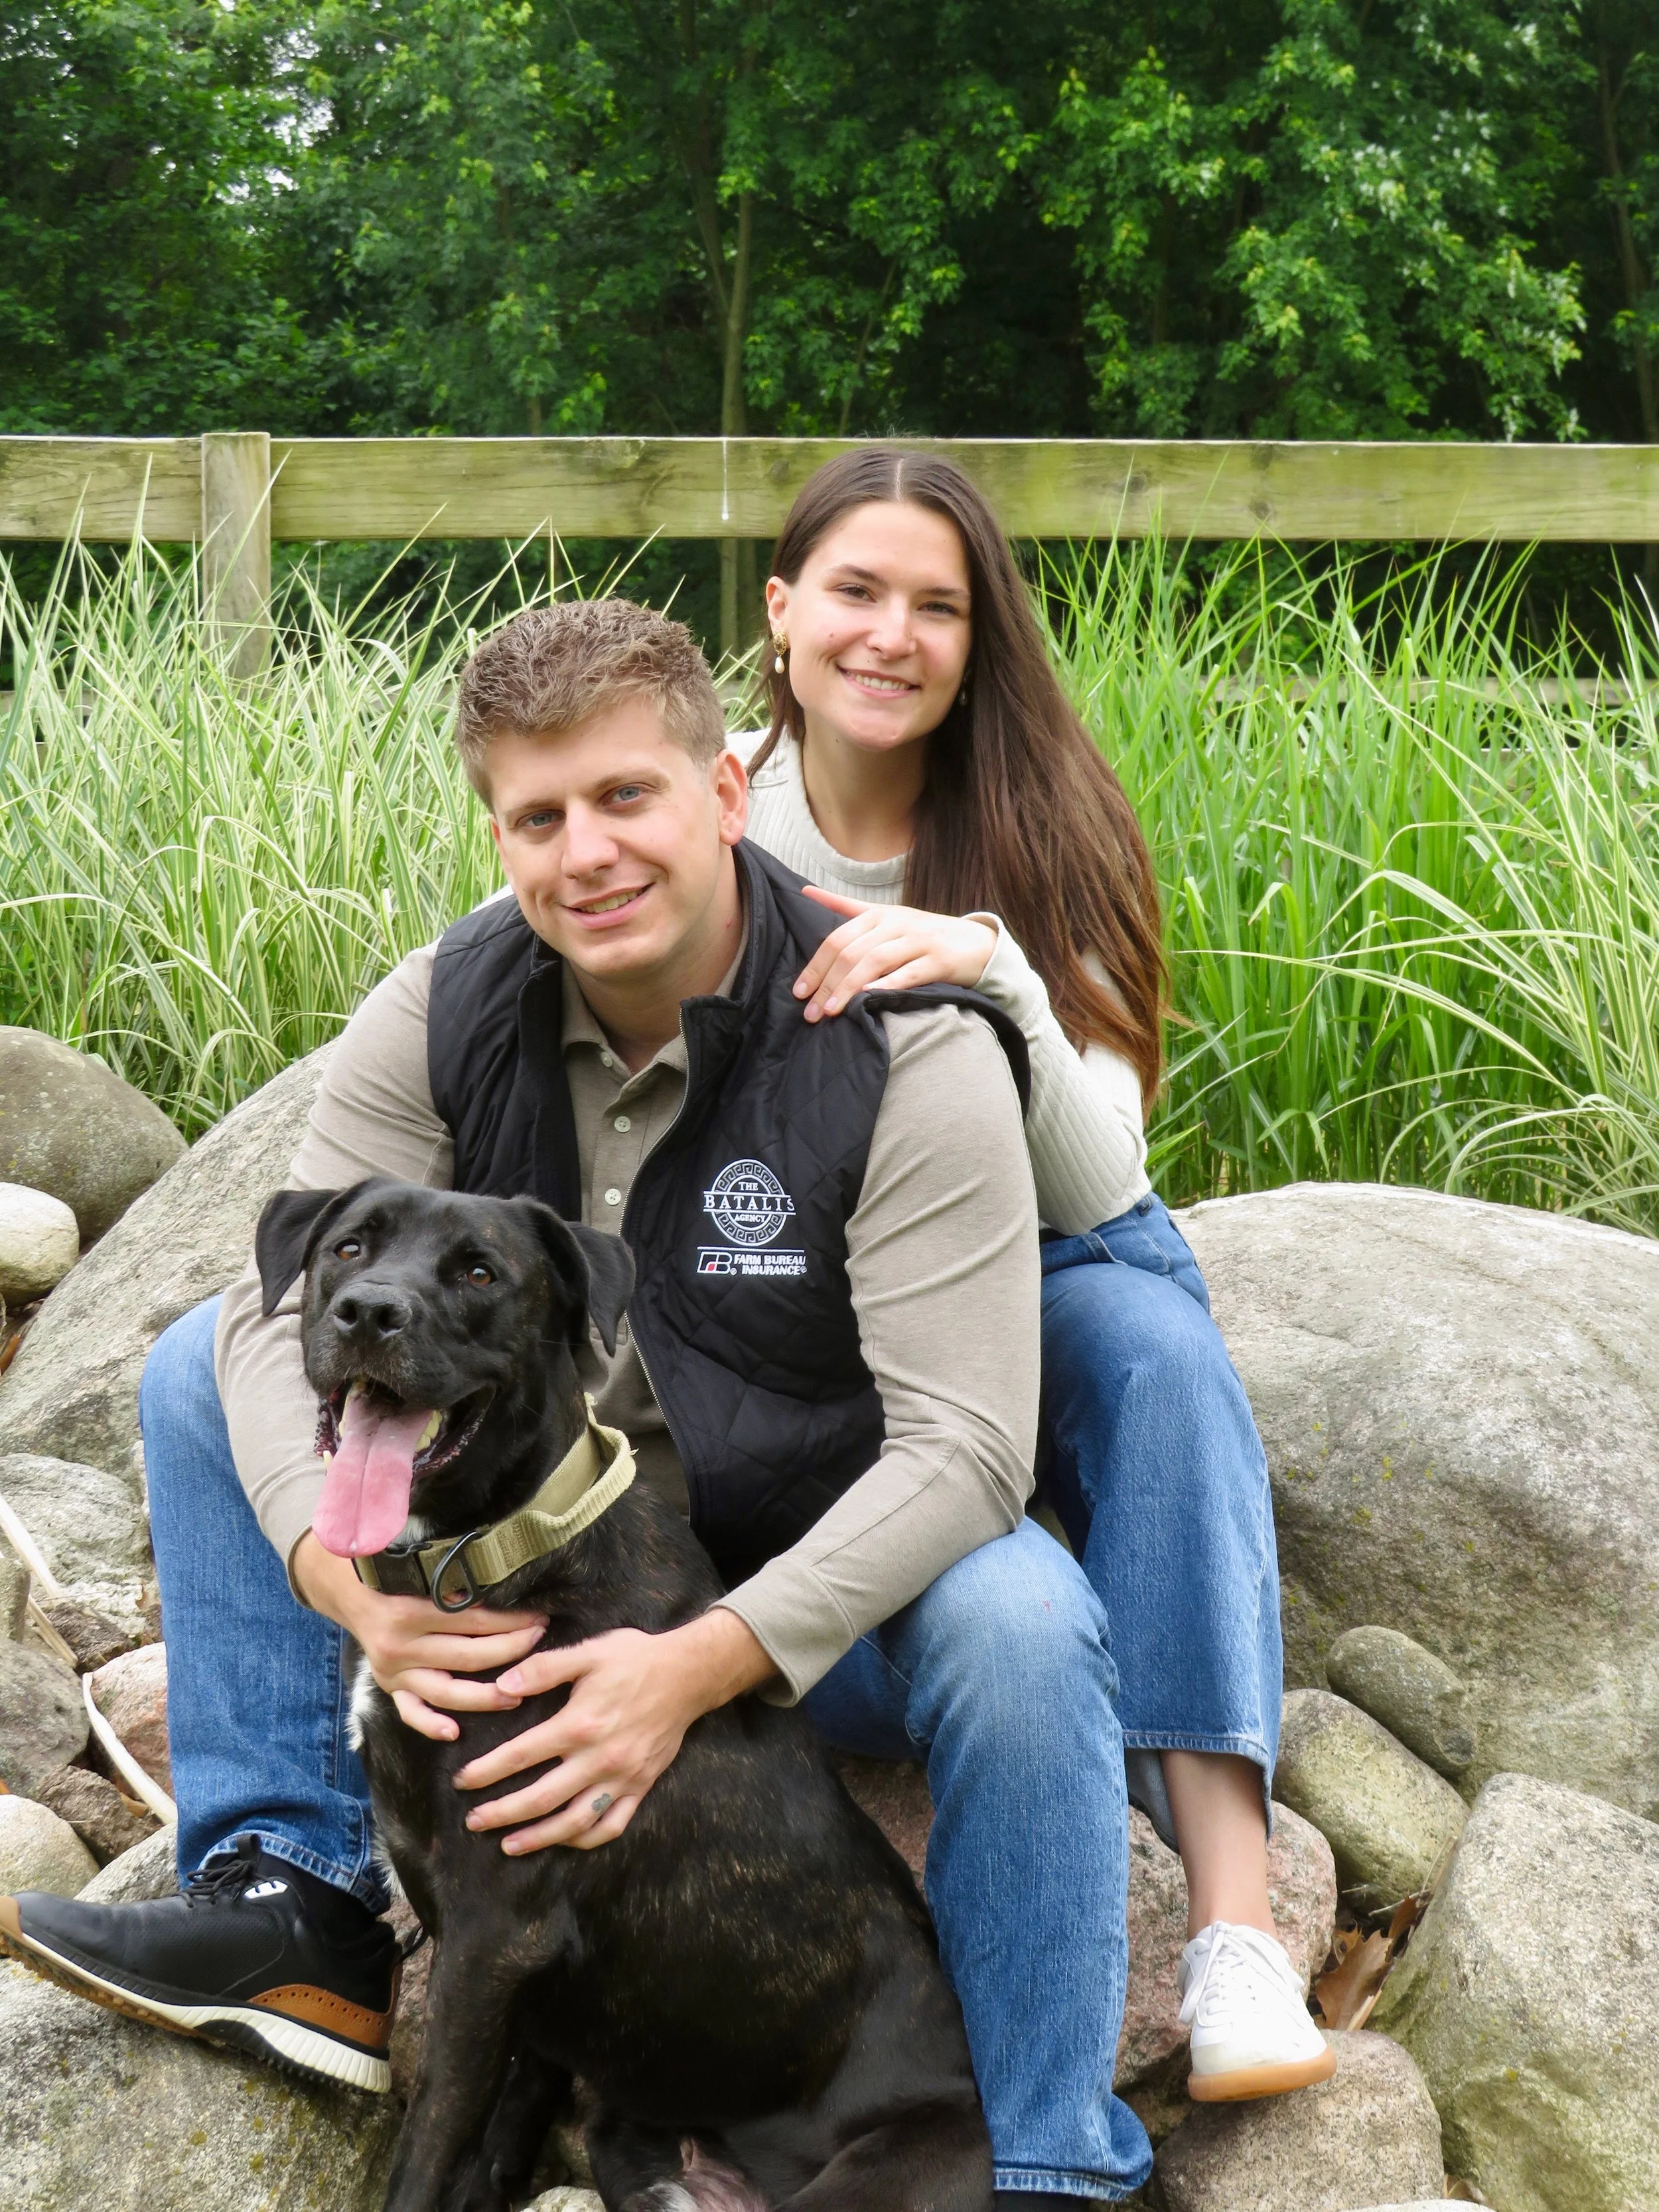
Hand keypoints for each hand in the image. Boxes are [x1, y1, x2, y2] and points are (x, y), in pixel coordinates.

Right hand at [292, 1530, 548, 1743]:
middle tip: (540, 1641)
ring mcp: (392, 1671)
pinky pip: (409, 1712)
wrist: (347, 1589)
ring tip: (518, 1694)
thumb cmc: (392, 1573)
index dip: (510, 1620)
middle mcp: (400, 1645)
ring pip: (445, 1691)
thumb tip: (503, 1582)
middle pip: (466, 1656)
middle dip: (510, 1650)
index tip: (539, 1617)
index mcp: (410, 1611)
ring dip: (485, 1696)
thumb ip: (451, 1580)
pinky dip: (430, 1724)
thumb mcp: (417, 1567)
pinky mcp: (387, 1686)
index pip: (473, 1619)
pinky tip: (454, 1732)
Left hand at [452, 1608, 773, 1853]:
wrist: (689, 1674)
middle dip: (502, 1813)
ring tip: (508, 1844)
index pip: (522, 1755)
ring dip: (538, 1837)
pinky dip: (584, 1839)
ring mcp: (621, 1778)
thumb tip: (502, 1687)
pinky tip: (563, 1840)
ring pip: (574, 1822)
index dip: (488, 1770)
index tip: (462, 1781)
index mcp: (579, 1724)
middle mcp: (599, 1758)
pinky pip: (610, 1825)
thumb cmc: (636, 1658)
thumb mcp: (589, 1652)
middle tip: (473, 1821)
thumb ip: (544, 1668)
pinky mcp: (640, 1787)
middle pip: (541, 1798)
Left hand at [793, 887, 995, 1020]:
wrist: (976, 943)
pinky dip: (886, 985)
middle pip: (852, 952)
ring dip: (849, 988)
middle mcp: (897, 924)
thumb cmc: (923, 934)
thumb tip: (806, 892)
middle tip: (811, 1012)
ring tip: (831, 1011)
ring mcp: (919, 940)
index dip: (815, 966)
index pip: (838, 939)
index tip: (799, 992)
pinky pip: (908, 973)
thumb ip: (847, 909)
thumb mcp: (887, 917)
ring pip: (875, 962)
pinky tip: (867, 999)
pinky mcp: (939, 960)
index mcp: (879, 915)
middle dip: (827, 984)